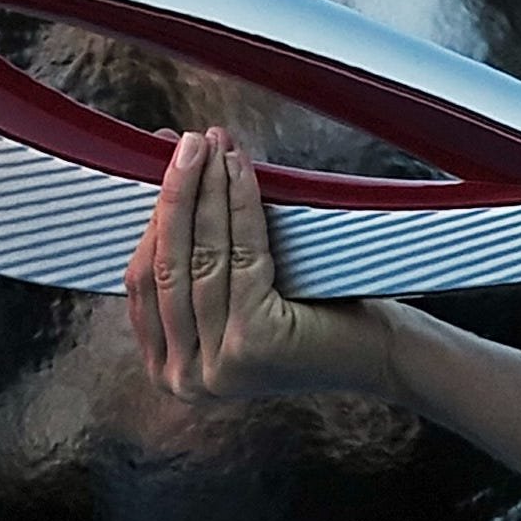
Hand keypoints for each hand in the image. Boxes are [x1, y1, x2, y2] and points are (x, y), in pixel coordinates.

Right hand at [123, 127, 403, 403]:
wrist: (378, 349)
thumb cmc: (310, 311)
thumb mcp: (237, 284)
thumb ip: (196, 240)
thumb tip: (164, 153)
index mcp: (168, 370)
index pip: (141, 280)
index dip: (151, 216)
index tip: (165, 162)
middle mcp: (183, 379)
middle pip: (165, 267)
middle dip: (175, 194)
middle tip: (188, 141)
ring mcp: (214, 369)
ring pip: (200, 259)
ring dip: (205, 191)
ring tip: (213, 144)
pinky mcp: (250, 345)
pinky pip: (238, 257)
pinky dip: (238, 205)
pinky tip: (240, 168)